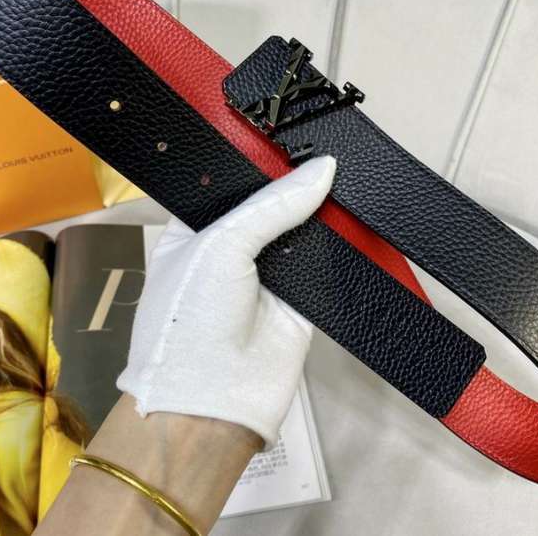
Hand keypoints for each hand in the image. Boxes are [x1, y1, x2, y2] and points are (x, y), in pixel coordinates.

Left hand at [116, 154, 336, 449]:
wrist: (210, 403)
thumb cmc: (186, 325)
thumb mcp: (220, 246)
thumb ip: (272, 205)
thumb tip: (322, 170)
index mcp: (194, 228)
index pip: (229, 181)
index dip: (258, 159)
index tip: (289, 134)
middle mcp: (230, 247)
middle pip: (270, 202)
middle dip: (294, 182)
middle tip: (322, 147)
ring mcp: (267, 273)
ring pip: (302, 228)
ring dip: (320, 210)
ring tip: (342, 172)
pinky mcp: (301, 298)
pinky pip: (325, 261)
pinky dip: (338, 243)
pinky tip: (351, 214)